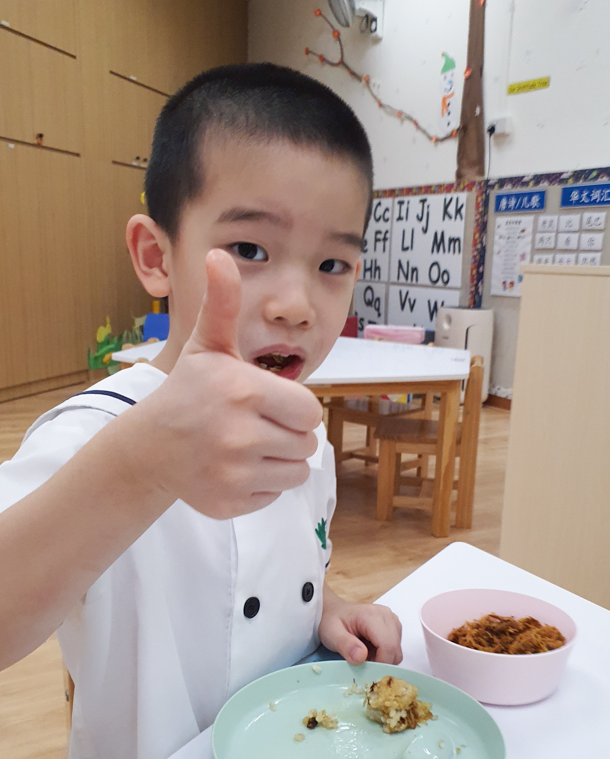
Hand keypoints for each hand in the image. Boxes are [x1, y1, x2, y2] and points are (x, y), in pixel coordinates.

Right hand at [129, 249, 322, 518]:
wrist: (149, 447)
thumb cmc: (188, 392)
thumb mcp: (207, 346)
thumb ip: (223, 304)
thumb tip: (219, 255)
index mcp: (243, 391)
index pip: (310, 411)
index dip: (294, 408)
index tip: (268, 403)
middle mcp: (239, 434)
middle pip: (306, 444)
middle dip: (288, 434)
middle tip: (256, 425)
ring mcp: (234, 473)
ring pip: (296, 472)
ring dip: (279, 461)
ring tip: (247, 446)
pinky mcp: (230, 503)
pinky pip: (274, 496)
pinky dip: (261, 486)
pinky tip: (235, 469)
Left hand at [319, 585, 401, 664]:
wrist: (333, 612)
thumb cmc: (331, 622)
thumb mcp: (331, 634)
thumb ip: (345, 645)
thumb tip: (361, 657)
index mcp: (372, 616)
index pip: (387, 645)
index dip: (380, 664)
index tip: (366, 672)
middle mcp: (387, 616)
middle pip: (395, 650)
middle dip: (381, 663)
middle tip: (363, 664)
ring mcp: (392, 621)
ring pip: (396, 651)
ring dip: (382, 660)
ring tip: (365, 656)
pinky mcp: (394, 627)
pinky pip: (395, 649)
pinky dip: (384, 655)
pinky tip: (370, 651)